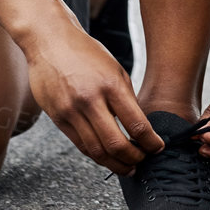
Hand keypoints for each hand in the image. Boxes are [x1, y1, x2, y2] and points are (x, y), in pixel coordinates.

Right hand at [24, 20, 164, 174]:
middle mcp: (90, 100)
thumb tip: (139, 128)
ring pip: (96, 150)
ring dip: (115, 164)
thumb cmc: (87, 53)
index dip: (150, 142)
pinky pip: (80, 145)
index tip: (158, 148)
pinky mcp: (58, 119)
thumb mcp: (115, 69)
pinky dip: (96, 155)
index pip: (137, 124)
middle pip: (116, 144)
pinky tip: (107, 157)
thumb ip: (125, 98)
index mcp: (111, 85)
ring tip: (128, 167)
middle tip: (144, 161)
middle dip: (134, 158)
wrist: (50, 41)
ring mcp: (71, 111)